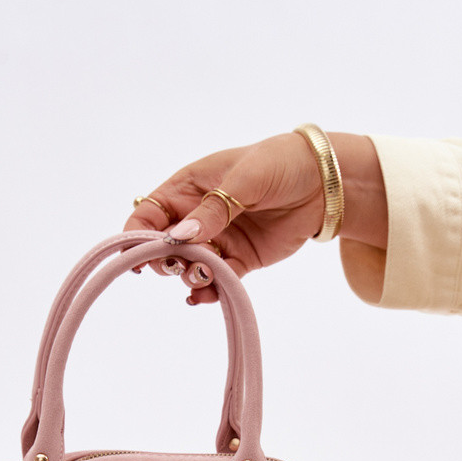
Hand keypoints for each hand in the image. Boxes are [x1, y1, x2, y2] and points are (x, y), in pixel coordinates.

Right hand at [124, 132, 387, 303]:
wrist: (323, 182)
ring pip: (189, 267)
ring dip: (189, 276)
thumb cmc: (278, 164)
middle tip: (180, 263)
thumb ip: (212, 210)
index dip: (137, 237)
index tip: (138, 258)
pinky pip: (217, 280)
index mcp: (187, 189)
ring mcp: (217, 240)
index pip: (149, 216)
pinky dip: (208, 291)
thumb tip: (181, 237)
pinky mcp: (239, 260)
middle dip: (166, 261)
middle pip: (164, 247)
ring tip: (201, 277)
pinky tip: (204, 296)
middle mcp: (196, 217)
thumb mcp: (244, 179)